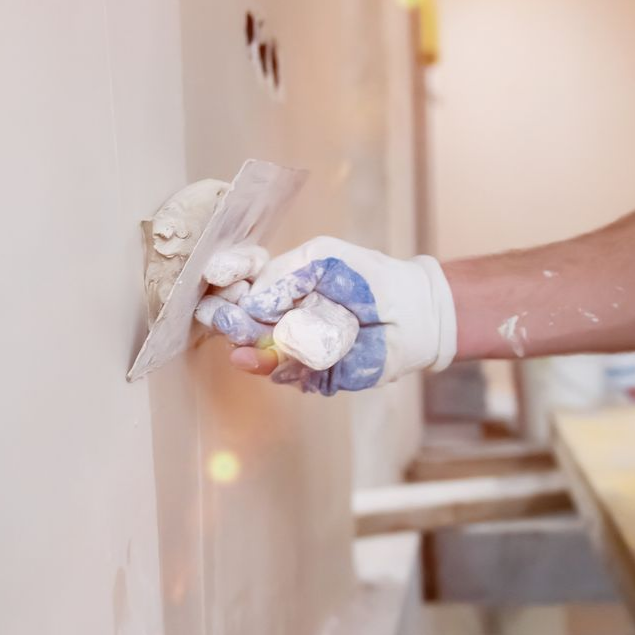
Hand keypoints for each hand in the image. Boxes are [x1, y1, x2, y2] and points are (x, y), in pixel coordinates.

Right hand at [196, 236, 456, 393]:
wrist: (416, 312)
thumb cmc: (368, 277)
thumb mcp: (321, 259)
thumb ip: (283, 275)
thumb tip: (250, 302)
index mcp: (278, 288)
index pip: (236, 286)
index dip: (223, 282)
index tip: (217, 277)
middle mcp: (279, 321)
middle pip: (237, 326)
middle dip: (227, 322)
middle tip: (225, 320)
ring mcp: (294, 351)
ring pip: (258, 357)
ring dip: (252, 352)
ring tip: (250, 346)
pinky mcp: (314, 376)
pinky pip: (290, 375)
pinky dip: (285, 367)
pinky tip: (286, 357)